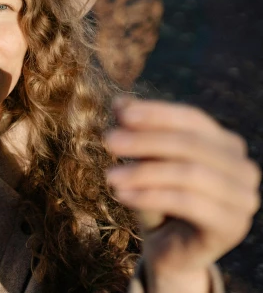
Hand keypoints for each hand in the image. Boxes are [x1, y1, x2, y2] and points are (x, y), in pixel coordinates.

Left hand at [105, 98, 260, 292]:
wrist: (170, 249)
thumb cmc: (157, 198)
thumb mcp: (144, 161)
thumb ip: (136, 131)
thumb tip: (120, 101)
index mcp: (226, 143)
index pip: (193, 118)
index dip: (157, 113)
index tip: (120, 113)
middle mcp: (243, 167)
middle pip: (191, 144)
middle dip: (146, 140)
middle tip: (107, 141)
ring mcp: (244, 198)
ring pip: (190, 174)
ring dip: (144, 171)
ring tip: (108, 176)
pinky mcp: (232, 226)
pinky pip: (189, 203)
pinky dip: (150, 196)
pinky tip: (121, 195)